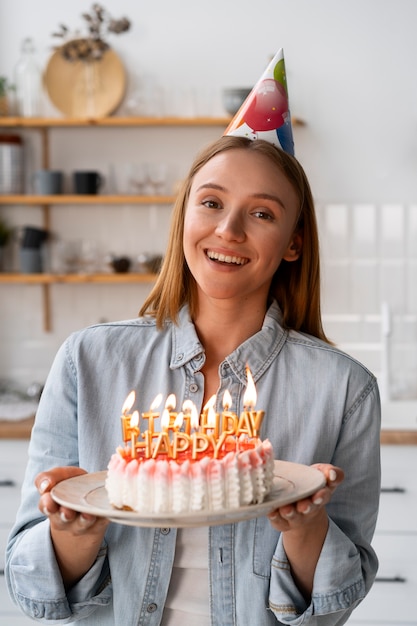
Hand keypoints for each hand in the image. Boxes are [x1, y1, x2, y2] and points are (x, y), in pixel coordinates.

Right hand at [35, 466, 108, 587]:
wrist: (90, 500)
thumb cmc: (72, 484)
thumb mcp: (59, 476)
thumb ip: (48, 477)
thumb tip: (45, 486)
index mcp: (52, 505)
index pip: (45, 506)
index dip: (47, 504)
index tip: (49, 499)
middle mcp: (64, 518)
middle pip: (62, 520)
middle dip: (65, 515)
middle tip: (67, 512)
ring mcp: (82, 524)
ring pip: (82, 524)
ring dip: (85, 520)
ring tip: (88, 515)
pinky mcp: (100, 524)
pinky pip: (102, 523)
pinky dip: (104, 519)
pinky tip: (105, 513)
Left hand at [267, 463, 343, 531]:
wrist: (300, 502)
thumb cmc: (312, 483)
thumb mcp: (323, 474)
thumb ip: (332, 472)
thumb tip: (332, 473)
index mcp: (321, 496)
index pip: (324, 496)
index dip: (321, 496)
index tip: (318, 495)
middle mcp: (309, 508)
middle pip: (309, 509)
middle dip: (306, 507)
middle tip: (303, 506)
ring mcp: (295, 516)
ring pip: (293, 517)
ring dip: (290, 513)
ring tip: (286, 509)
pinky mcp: (281, 521)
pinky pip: (278, 521)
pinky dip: (274, 517)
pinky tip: (271, 512)